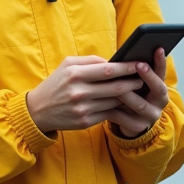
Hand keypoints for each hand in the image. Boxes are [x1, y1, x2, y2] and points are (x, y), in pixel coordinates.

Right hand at [26, 56, 146, 133]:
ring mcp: (83, 109)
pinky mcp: (85, 122)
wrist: (38, 110)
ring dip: (130, 96)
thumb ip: (90, 61)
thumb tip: (114, 61)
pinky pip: (109, 114)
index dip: (127, 67)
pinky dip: (121, 109)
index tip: (140, 63)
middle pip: (115, 87)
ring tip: (140, 90)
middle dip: (133, 82)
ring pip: (114, 102)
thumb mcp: (68, 65)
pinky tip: (129, 104)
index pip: (108, 70)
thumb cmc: (56, 83)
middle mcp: (79, 92)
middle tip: (145, 78)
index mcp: (75, 74)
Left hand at [106, 47, 168, 138]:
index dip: (161, 61)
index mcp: (160, 87)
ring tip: (118, 85)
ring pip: (141, 104)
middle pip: (158, 88)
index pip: (162, 72)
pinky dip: (116, 111)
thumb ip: (135, 73)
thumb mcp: (136, 84)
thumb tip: (126, 56)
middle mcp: (159, 101)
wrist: (129, 122)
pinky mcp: (138, 126)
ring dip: (129, 94)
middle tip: (139, 65)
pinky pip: (126, 118)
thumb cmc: (131, 95)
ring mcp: (150, 115)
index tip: (158, 49)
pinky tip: (106, 103)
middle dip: (149, 76)